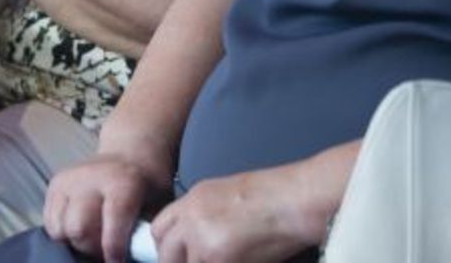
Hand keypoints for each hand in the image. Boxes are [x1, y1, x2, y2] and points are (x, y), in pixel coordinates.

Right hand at [45, 153, 170, 262]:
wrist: (132, 154)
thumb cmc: (147, 187)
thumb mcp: (158, 207)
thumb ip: (145, 235)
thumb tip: (140, 257)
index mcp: (124, 181)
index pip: (113, 217)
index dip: (114, 248)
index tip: (117, 261)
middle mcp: (93, 176)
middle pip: (78, 227)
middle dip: (91, 247)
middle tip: (105, 248)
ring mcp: (71, 178)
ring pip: (60, 228)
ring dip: (75, 241)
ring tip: (93, 236)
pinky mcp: (56, 183)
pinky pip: (50, 223)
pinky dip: (63, 233)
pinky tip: (81, 227)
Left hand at [150, 168, 321, 262]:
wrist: (292, 202)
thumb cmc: (271, 196)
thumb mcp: (224, 194)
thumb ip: (200, 215)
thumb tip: (191, 238)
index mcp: (192, 200)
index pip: (159, 230)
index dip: (167, 246)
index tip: (175, 255)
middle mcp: (192, 221)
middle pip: (166, 254)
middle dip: (178, 262)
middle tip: (198, 261)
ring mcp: (203, 245)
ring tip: (226, 257)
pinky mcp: (219, 262)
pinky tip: (238, 259)